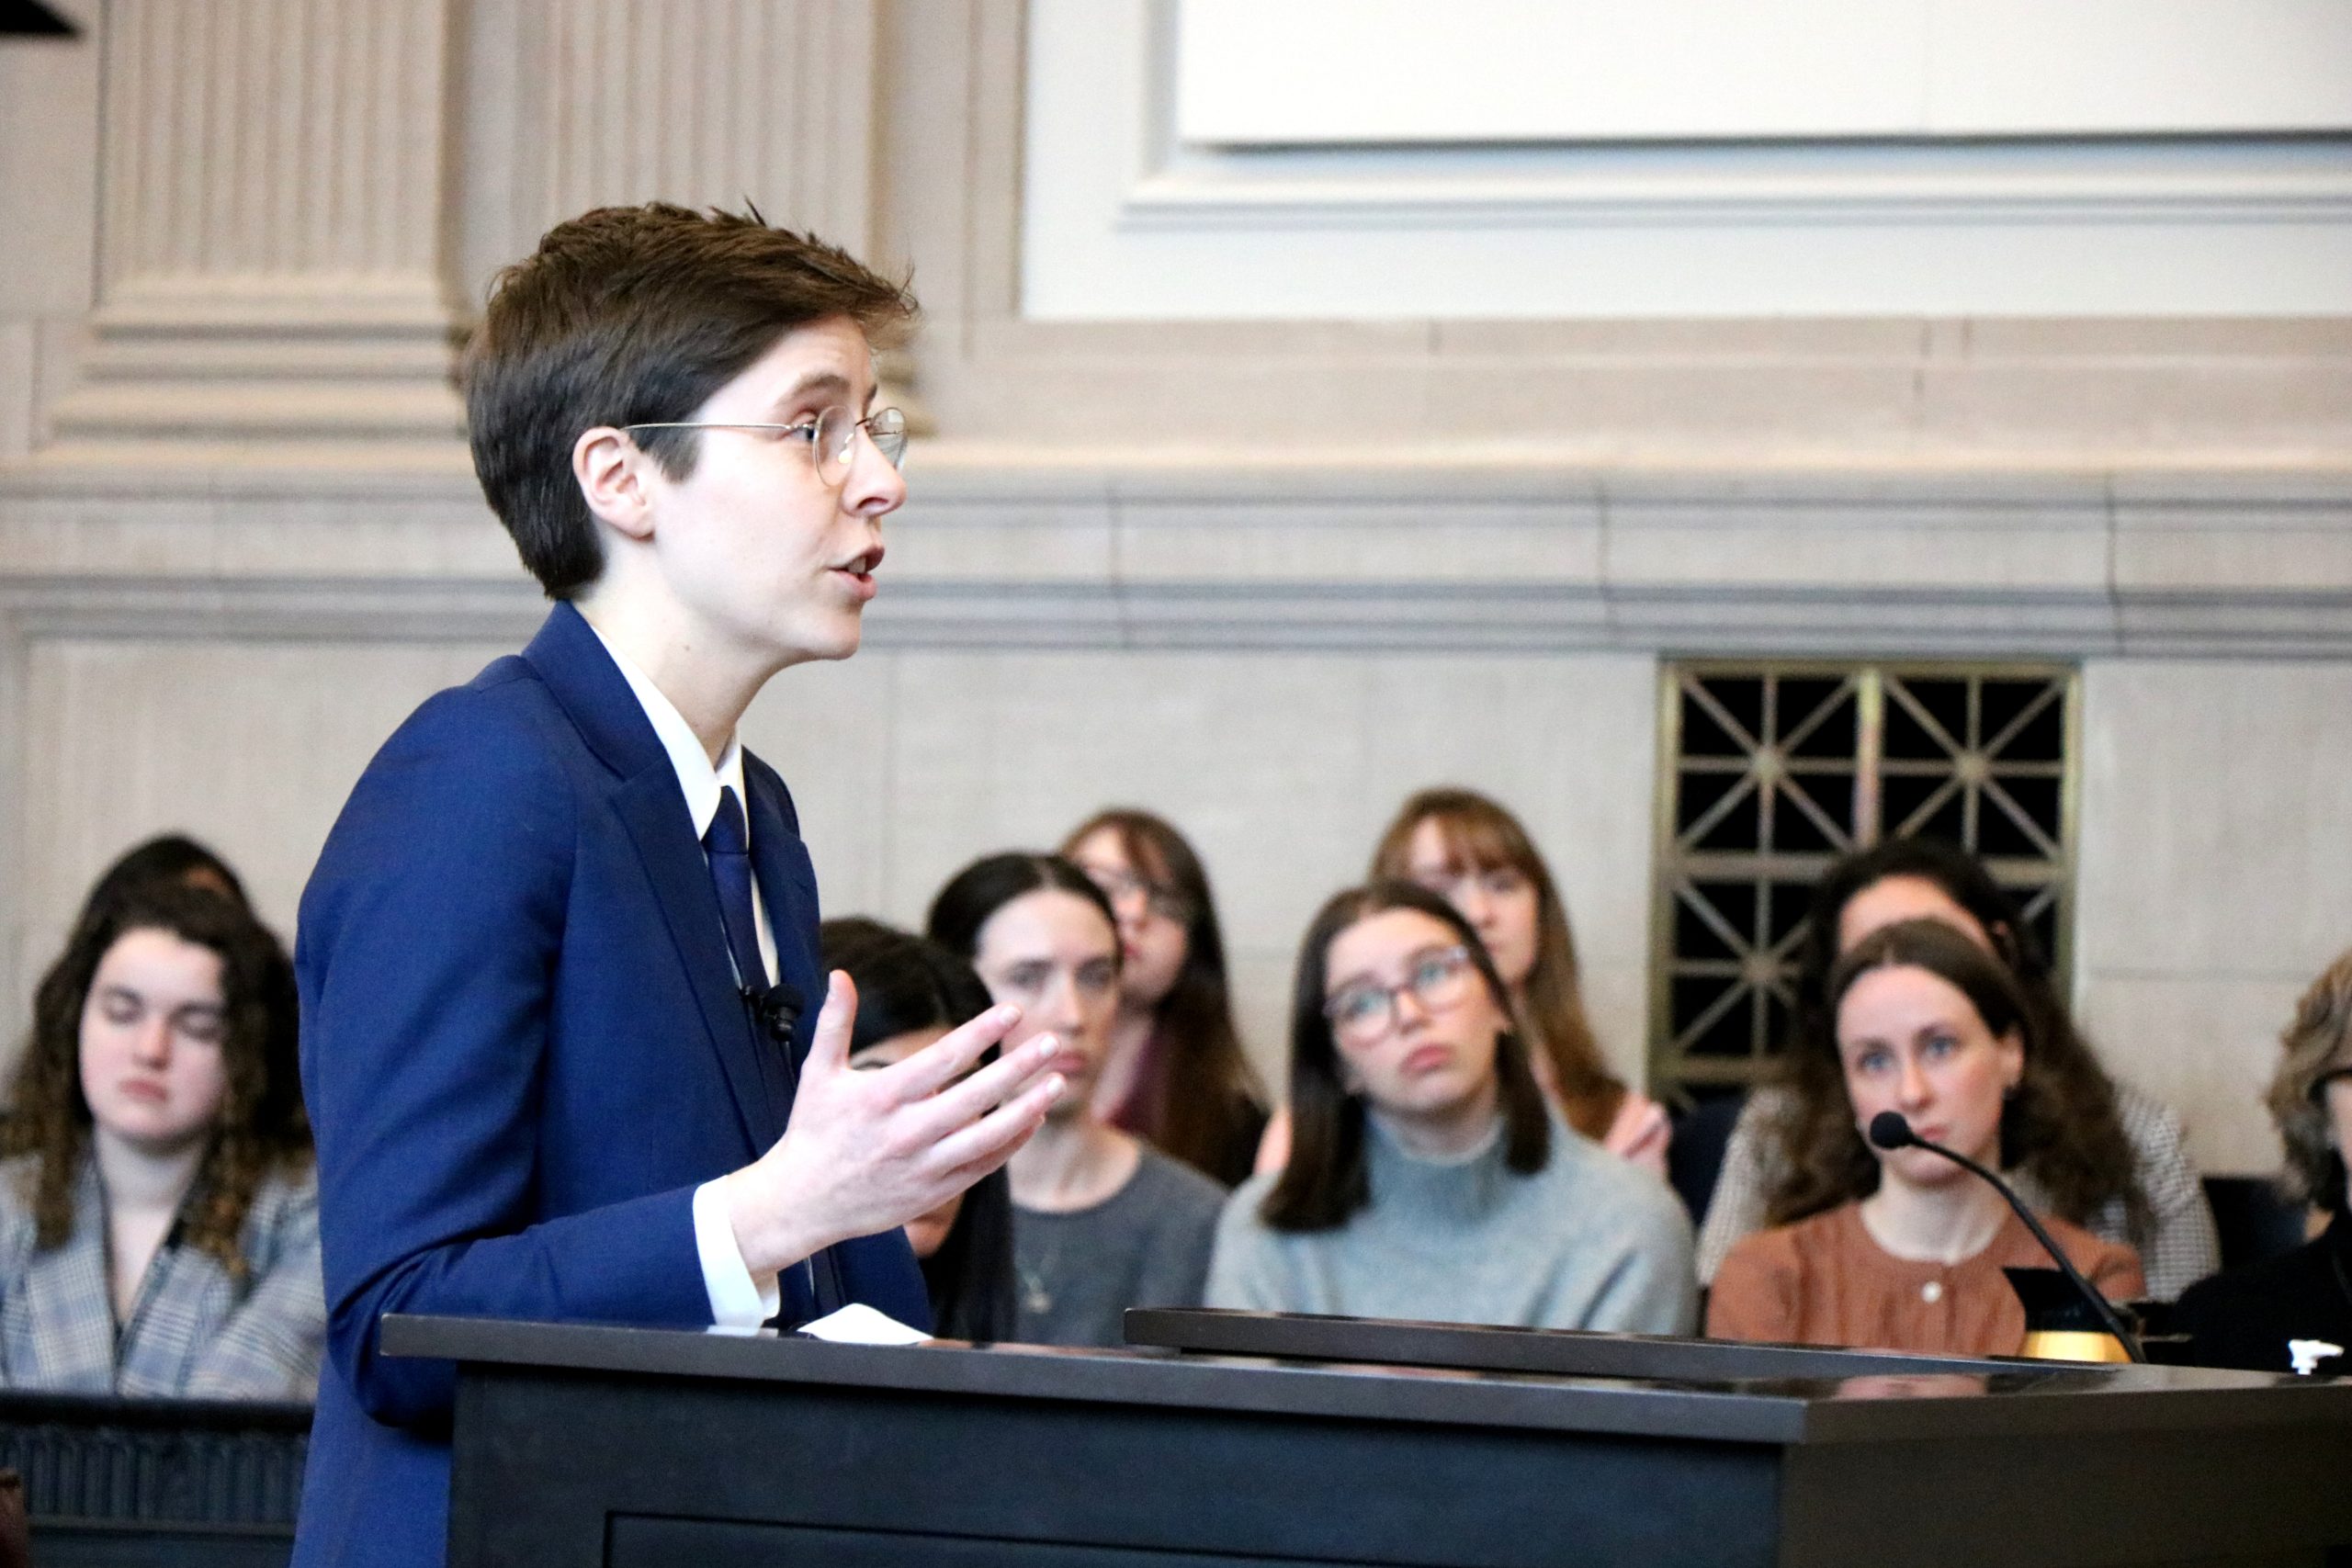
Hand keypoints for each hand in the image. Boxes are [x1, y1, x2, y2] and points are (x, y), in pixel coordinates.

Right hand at [720, 971, 1063, 1279]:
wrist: (803, 1202)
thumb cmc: (813, 1130)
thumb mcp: (817, 1073)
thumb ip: (834, 1023)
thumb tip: (839, 974)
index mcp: (881, 1097)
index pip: (943, 1059)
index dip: (981, 1032)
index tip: (1012, 1010)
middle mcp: (905, 1133)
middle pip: (974, 1097)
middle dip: (1018, 1068)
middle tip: (1053, 1041)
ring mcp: (922, 1167)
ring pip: (988, 1138)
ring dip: (1027, 1109)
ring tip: (1057, 1080)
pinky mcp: (932, 1193)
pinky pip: (983, 1167)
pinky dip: (1011, 1144)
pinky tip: (1032, 1119)